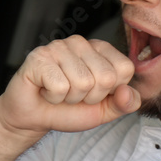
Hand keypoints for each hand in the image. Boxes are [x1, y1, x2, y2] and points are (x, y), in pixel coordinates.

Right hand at [0, 35, 139, 136]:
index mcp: (100, 49)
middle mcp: (80, 43)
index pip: (125, 69)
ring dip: (69, 98)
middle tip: (72, 94)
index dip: (109, 92)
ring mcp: (58, 47)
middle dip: (89, 97)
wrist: (33, 118)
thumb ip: (125, 103)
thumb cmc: (67, 109)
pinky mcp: (39, 57)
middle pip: (105, 77)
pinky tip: (45, 90)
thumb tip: (128, 93)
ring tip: (58, 92)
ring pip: (82, 83)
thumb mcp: (104, 110)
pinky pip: (60, 86)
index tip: (91, 93)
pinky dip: (53, 97)